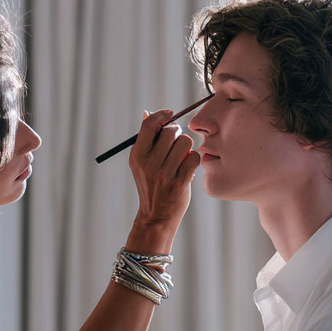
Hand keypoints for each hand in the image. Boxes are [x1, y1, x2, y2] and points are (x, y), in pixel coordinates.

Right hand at [129, 109, 199, 231]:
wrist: (156, 216)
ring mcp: (164, 173)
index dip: (162, 115)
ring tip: (182, 157)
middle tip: (176, 142)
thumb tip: (148, 114)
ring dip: (187, 147)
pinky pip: (194, 158)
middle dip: (177, 133)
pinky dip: (194, 160)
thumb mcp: (141, 163)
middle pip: (171, 131)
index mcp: (137, 155)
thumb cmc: (151, 185)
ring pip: (185, 142)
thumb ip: (145, 140)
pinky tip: (188, 167)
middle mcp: (149, 163)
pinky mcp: (180, 182)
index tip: (170, 114)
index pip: (150, 125)